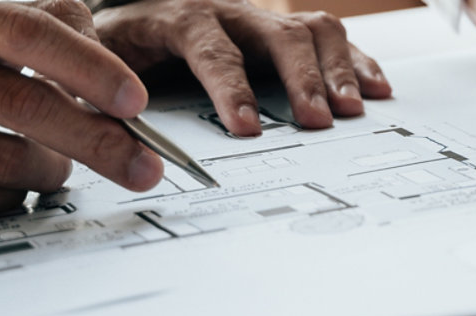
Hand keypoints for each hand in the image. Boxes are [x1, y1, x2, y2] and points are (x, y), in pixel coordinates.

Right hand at [0, 0, 160, 218]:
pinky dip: (12, 197)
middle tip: (143, 165)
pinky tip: (9, 183)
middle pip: (26, 105)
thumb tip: (110, 68)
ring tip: (55, 162)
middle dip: (100, 141)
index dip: (91, 69)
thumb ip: (41, 25)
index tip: (135, 102)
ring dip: (53, 171)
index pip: (28, 33)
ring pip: (8, 162)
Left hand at [92, 0, 391, 136]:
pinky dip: (357, 63)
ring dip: (337, 71)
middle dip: (302, 80)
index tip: (245, 129)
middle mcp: (230, 10)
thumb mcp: (98, 62)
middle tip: (318, 121)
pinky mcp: (286, 29)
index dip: (231, 90)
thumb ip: (99, 96)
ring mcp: (263, 17)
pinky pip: (331, 37)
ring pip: (312, 30)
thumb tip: (106, 142)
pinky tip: (376, 90)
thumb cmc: (120, 42)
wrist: (135, 6)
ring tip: (352, 109)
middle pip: (278, 34)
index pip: (212, 50)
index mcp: (180, 16)